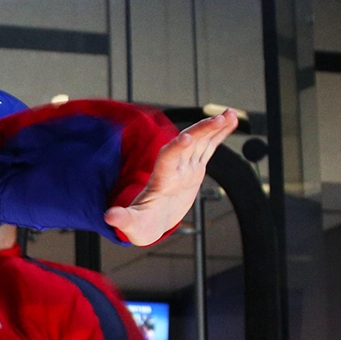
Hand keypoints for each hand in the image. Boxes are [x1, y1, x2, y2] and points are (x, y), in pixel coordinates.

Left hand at [104, 108, 238, 246]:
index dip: (176, 148)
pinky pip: (208, 147)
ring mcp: (184, 167)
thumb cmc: (141, 225)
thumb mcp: (133, 225)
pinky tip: (231, 121)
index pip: (167, 159)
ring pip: (200, 142)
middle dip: (202, 130)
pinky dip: (219, 134)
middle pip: (188, 144)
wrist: (150, 222)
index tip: (187, 137)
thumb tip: (109, 216)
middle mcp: (173, 169)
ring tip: (230, 114)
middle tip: (219, 118)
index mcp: (160, 180)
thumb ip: (123, 219)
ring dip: (214, 127)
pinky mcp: (194, 168)